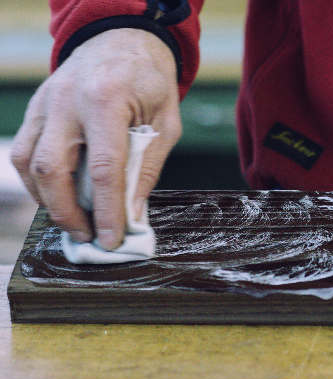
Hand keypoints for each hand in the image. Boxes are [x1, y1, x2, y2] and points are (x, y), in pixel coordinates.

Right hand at [10, 29, 181, 249]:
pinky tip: (57, 195)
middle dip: (67, 213)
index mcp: (107, 101)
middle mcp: (67, 101)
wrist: (122, 40)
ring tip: (73, 220)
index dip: (106, 210)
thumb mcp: (165, 123)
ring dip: (47, 201)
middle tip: (88, 236)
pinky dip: (37, 181)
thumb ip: (148, 167)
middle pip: (52, 169)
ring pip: (28, 163)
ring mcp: (45, 103)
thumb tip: (133, 213)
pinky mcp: (35, 108)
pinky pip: (24, 151)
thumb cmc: (150, 82)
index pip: (103, 169)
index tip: (112, 239)